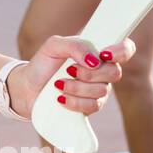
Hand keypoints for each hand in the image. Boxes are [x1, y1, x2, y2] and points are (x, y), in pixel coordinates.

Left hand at [10, 36, 136, 117]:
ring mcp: (98, 90)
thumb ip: (74, 45)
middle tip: (69, 70)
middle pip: (115, 73)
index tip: (104, 55)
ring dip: (76, 88)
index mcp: (96, 52)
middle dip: (89, 74)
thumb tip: (94, 60)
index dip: (122, 51)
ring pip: (102, 91)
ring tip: (58, 84)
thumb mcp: (53, 46)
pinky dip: (74, 101)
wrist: (27, 88)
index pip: (125, 49)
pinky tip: (60, 98)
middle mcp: (101, 71)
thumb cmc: (42, 64)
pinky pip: (93, 106)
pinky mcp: (89, 107)